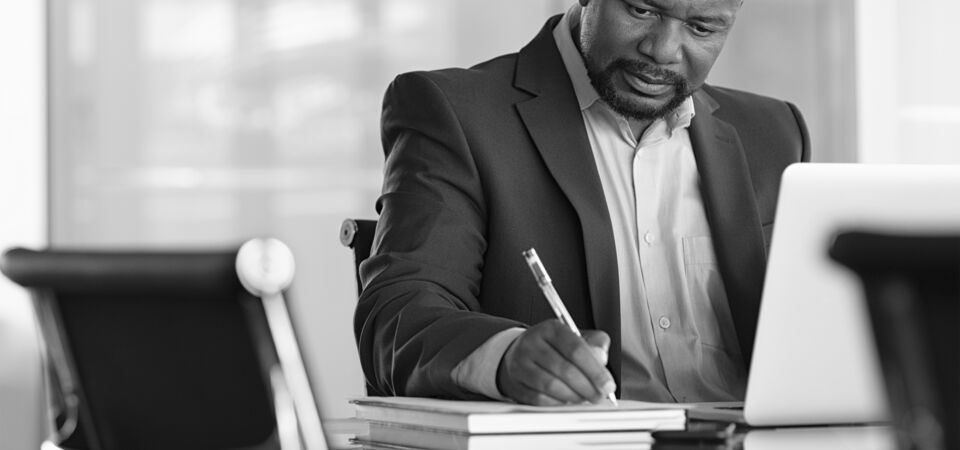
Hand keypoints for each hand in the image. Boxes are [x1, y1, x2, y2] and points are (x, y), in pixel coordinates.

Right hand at [496, 319, 615, 404]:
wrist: (520, 353)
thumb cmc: (554, 347)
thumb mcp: (575, 336)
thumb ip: (595, 344)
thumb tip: (601, 359)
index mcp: (551, 329)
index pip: (576, 349)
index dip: (595, 370)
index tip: (608, 385)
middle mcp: (532, 343)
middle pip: (564, 369)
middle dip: (587, 387)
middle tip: (599, 396)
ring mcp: (520, 364)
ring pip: (551, 385)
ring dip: (573, 396)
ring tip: (584, 398)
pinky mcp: (515, 383)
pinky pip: (539, 398)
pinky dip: (557, 403)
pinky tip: (566, 401)